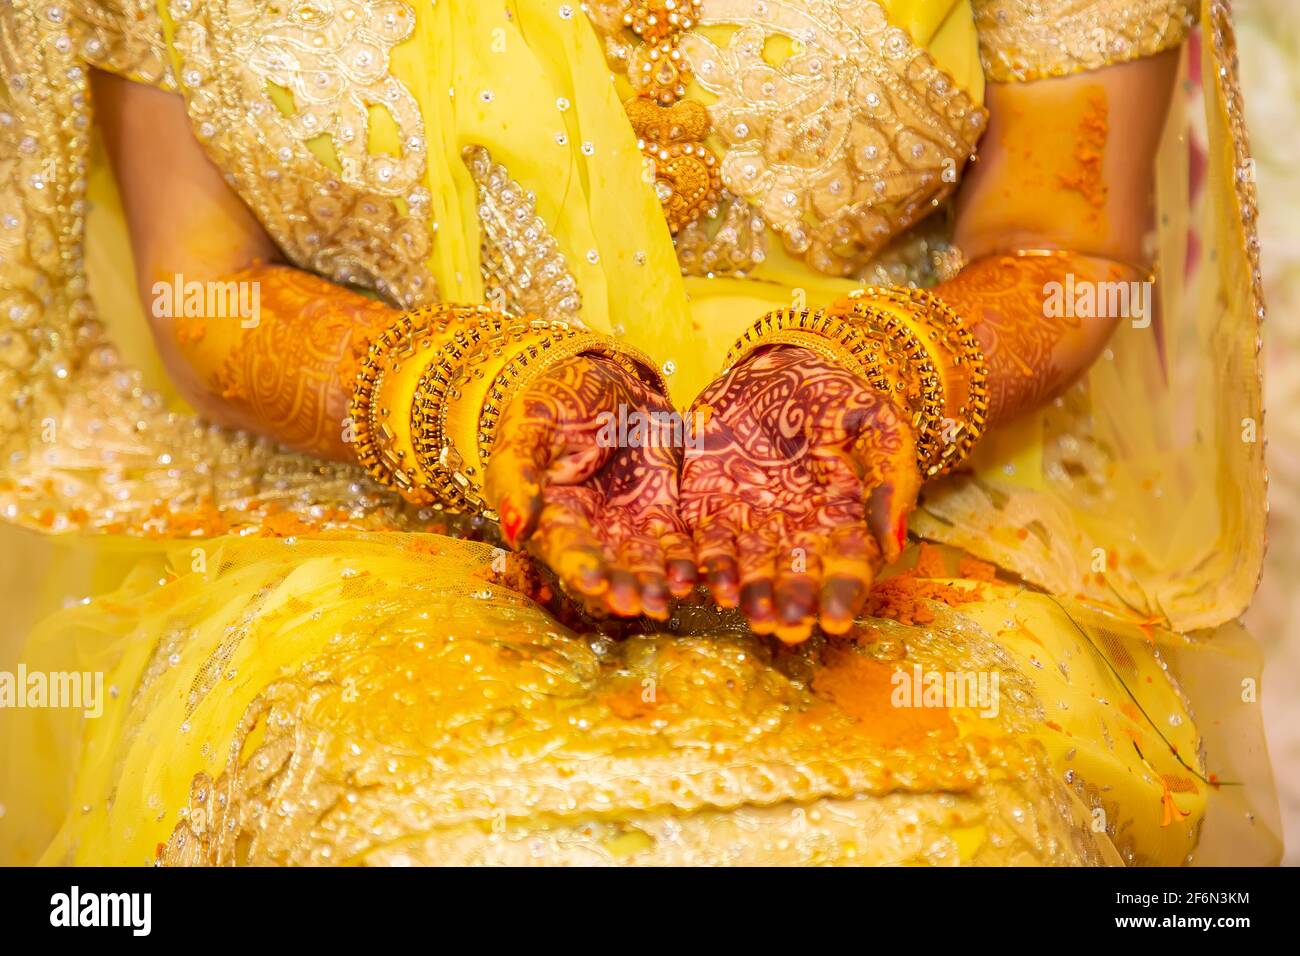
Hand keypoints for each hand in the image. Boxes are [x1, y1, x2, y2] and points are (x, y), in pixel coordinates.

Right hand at [484, 354, 695, 618]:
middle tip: (640, 605)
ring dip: (657, 583)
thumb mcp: (529, 428)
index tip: (593, 582)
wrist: (605, 381)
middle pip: (608, 566)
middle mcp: (589, 531)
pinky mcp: (662, 512)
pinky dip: (687, 560)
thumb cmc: (553, 402)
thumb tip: (515, 528)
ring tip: (671, 597)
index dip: (578, 566)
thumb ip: (520, 476)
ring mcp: (627, 524)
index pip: (564, 548)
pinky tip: (699, 574)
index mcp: (549, 516)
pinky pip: (677, 542)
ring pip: (644, 562)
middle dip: (624, 587)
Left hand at [680, 346, 921, 642]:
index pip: (845, 567)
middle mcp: (795, 536)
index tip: (836, 618)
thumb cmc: (834, 396)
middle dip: (791, 604)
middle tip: (787, 626)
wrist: (776, 367)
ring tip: (745, 608)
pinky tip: (701, 581)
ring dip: (747, 593)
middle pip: (794, 578)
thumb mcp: (875, 424)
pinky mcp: (705, 512)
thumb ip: (887, 479)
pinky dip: (702, 565)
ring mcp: (749, 527)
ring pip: (748, 569)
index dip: (841, 593)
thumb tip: (892, 546)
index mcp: (841, 523)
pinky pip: (702, 545)